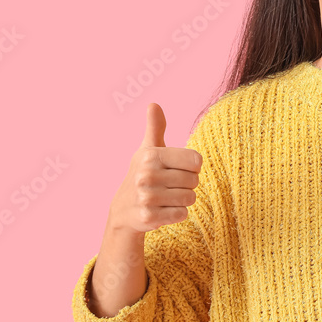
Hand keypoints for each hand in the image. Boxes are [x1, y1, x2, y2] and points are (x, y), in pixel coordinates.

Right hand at [108, 102, 203, 233]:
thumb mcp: (148, 149)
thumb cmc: (144, 174)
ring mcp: (146, 197)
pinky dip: (177, 214)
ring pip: (190, 198)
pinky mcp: (149, 217)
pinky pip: (182, 214)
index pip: (196, 160)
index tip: (177, 169)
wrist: (124, 209)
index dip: (192, 167)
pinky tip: (163, 210)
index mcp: (151, 155)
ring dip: (183, 200)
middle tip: (170, 186)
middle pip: (194, 180)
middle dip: (187, 185)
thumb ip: (155, 127)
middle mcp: (146, 175)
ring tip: (167, 198)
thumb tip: (153, 104)